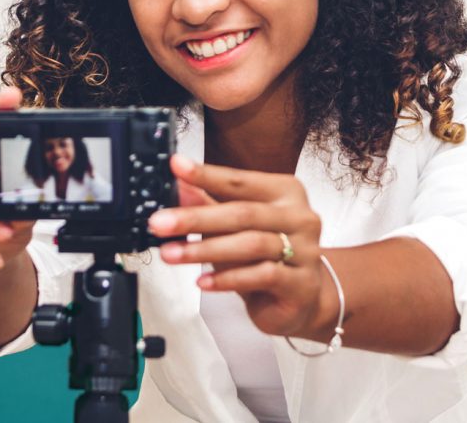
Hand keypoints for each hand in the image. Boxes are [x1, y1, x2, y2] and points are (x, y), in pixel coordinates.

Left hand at [148, 155, 324, 337]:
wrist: (303, 299)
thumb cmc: (267, 257)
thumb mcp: (235, 228)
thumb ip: (210, 205)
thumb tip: (178, 186)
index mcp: (285, 193)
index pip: (240, 181)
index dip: (206, 175)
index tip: (176, 167)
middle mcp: (300, 217)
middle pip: (243, 213)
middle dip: (196, 218)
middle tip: (160, 223)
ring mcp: (305, 250)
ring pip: (251, 244)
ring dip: (205, 250)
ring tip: (172, 254)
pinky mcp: (301, 283)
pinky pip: (262, 276)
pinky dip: (228, 278)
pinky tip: (203, 281)